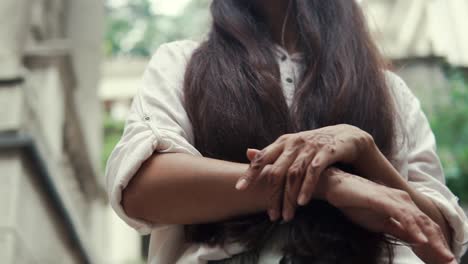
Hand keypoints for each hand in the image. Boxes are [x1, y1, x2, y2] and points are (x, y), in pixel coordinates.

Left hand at [236, 124, 373, 220]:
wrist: (345, 136)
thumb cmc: (313, 146)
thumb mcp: (291, 146)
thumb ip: (272, 153)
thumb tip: (247, 153)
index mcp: (282, 142)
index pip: (262, 158)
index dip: (250, 173)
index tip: (239, 189)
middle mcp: (293, 143)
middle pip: (277, 171)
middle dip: (273, 195)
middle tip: (271, 216)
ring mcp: (309, 147)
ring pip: (294, 174)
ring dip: (289, 197)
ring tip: (286, 216)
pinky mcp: (326, 152)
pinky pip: (313, 172)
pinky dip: (306, 188)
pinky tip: (302, 203)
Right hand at [323, 168, 455, 263]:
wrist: (335, 187)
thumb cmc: (355, 203)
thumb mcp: (380, 222)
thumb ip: (399, 230)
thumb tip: (417, 241)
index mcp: (403, 205)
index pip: (425, 226)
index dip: (437, 242)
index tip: (445, 260)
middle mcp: (402, 199)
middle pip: (427, 224)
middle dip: (440, 244)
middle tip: (450, 262)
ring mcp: (393, 198)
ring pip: (419, 220)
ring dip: (432, 239)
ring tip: (442, 255)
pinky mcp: (383, 199)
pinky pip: (402, 215)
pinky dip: (413, 228)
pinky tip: (421, 239)